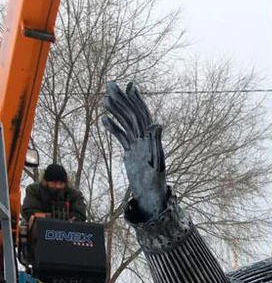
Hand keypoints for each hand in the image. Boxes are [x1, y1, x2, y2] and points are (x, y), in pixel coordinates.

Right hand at [102, 82, 167, 220]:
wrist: (150, 198)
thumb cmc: (156, 184)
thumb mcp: (156, 164)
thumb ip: (156, 143)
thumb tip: (156, 123)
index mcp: (150, 139)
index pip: (142, 115)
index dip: (136, 101)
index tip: (129, 86)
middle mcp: (144, 140)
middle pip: (132, 115)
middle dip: (122, 100)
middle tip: (110, 84)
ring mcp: (137, 146)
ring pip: (126, 124)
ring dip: (116, 110)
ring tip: (105, 98)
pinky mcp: (131, 153)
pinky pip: (122, 137)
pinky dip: (114, 128)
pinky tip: (104, 119)